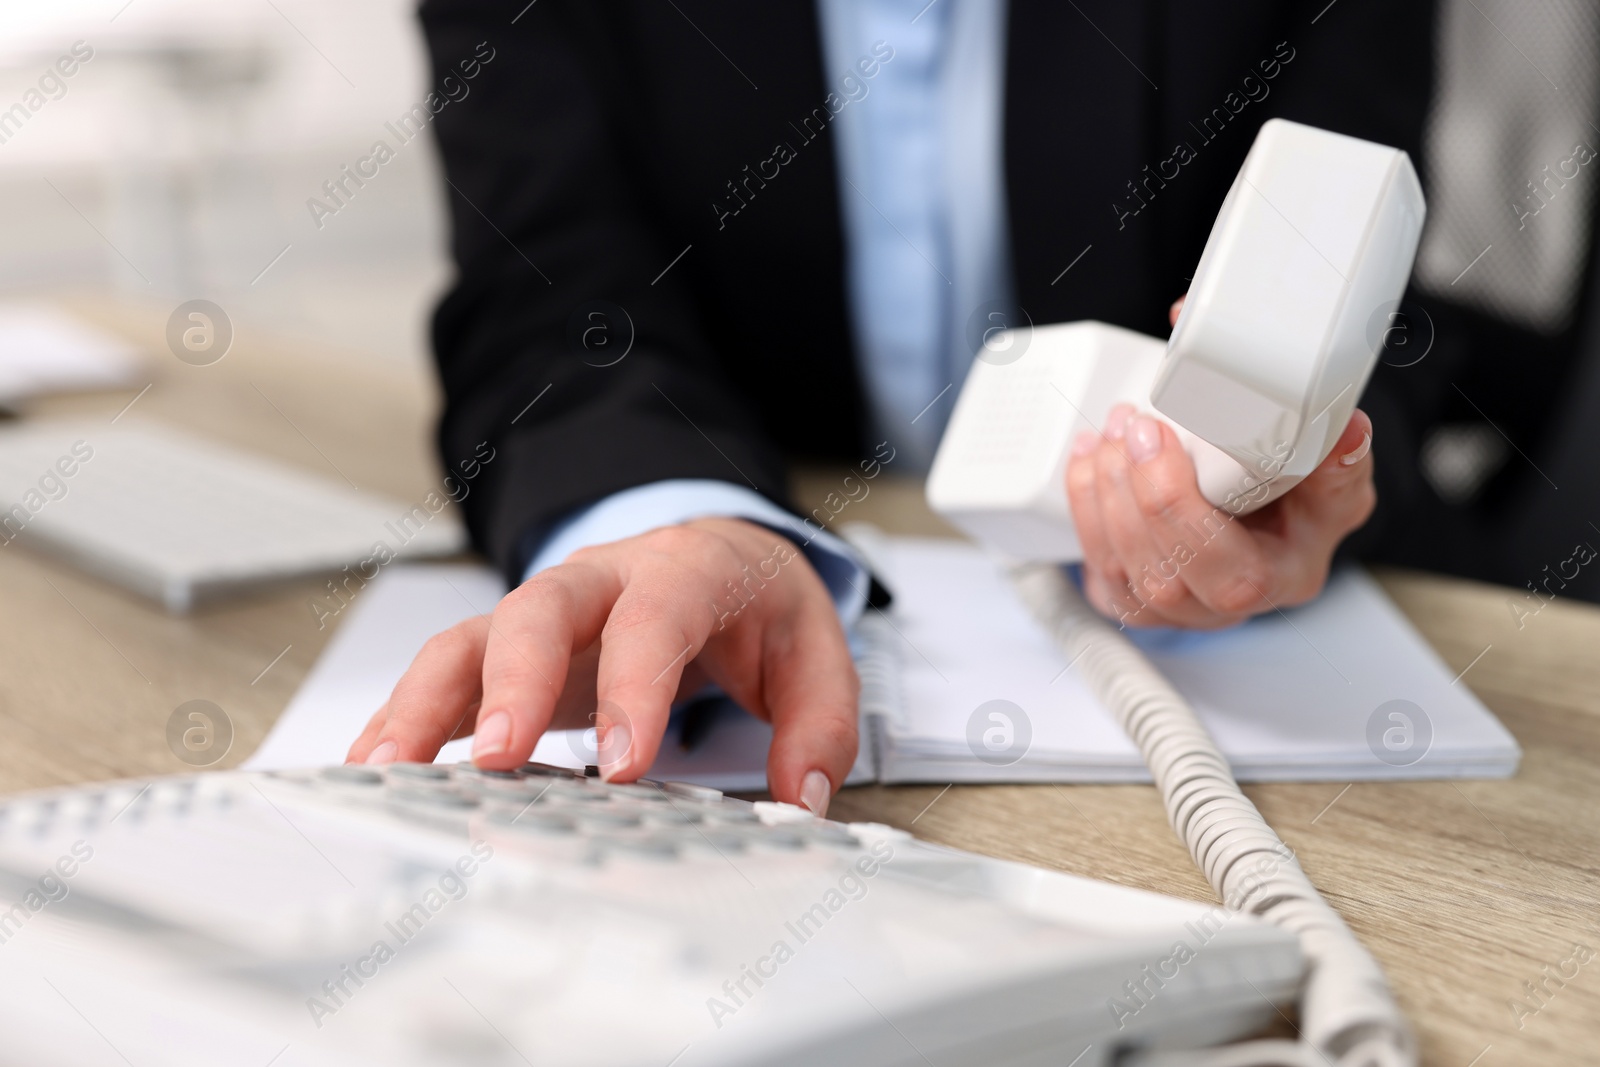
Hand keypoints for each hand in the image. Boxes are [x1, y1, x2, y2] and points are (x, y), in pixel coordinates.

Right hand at [345, 518, 857, 814]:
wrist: (716, 551)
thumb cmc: (754, 602)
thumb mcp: (813, 649)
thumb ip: (819, 722)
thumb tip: (800, 797)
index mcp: (684, 571)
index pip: (653, 617)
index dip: (634, 686)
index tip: (623, 765)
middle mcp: (601, 581)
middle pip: (539, 610)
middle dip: (513, 681)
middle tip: (498, 757)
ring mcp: (544, 613)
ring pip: (471, 638)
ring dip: (426, 702)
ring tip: (391, 769)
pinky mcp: (509, 649)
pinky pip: (446, 673)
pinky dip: (405, 717)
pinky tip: (376, 767)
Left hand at [1065, 297, 1376, 628]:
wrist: (1272, 515)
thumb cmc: (1302, 505)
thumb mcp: (1337, 481)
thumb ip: (1340, 460)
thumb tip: (1347, 430)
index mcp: (1277, 580)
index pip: (1222, 570)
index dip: (1175, 505)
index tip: (1158, 436)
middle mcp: (1221, 607)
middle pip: (1160, 575)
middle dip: (1129, 492)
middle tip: (1128, 427)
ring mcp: (1173, 610)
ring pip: (1117, 571)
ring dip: (1100, 494)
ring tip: (1109, 433)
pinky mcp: (1132, 598)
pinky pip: (1096, 567)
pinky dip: (1084, 506)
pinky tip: (1090, 459)